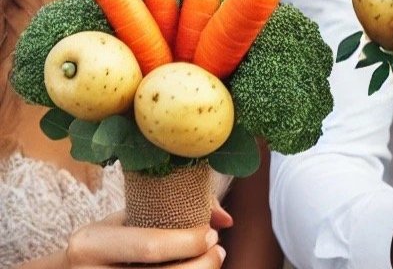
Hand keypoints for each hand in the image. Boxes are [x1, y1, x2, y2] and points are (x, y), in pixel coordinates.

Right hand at [62, 215, 224, 266]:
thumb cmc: (111, 241)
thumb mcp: (127, 218)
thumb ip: (176, 207)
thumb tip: (225, 219)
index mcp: (90, 245)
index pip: (150, 246)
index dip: (189, 241)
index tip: (212, 233)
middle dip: (201, 264)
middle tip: (219, 250)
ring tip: (212, 262)